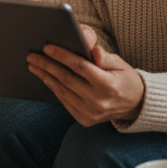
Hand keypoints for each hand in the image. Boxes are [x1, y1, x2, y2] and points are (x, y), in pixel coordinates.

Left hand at [27, 24, 145, 125]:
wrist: (134, 105)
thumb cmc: (124, 78)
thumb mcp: (120, 64)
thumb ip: (104, 57)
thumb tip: (93, 50)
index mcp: (108, 85)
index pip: (80, 67)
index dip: (62, 56)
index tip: (47, 47)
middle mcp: (98, 101)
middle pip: (66, 79)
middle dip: (47, 65)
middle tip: (32, 55)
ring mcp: (90, 113)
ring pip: (62, 91)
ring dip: (45, 77)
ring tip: (34, 65)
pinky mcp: (84, 120)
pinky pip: (64, 101)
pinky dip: (54, 88)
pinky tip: (46, 78)